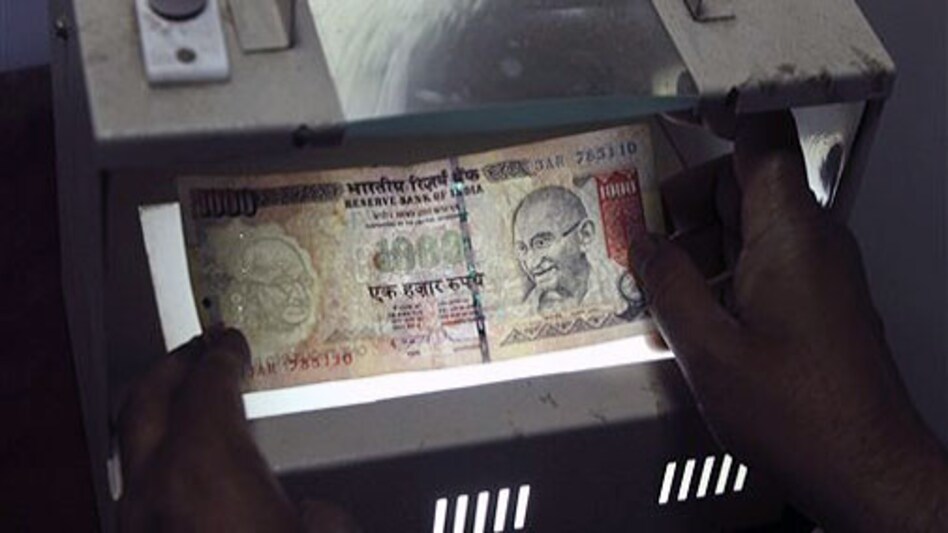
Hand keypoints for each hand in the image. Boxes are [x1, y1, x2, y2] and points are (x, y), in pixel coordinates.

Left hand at [118, 328, 302, 531]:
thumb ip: (319, 508)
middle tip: (198, 353)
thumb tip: (317, 513)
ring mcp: (134, 519)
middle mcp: (155, 490)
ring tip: (194, 411)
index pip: (205, 385)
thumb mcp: (316, 532)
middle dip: (173, 368)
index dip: (222, 355)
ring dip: (162, 420)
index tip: (231, 343)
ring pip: (135, 449)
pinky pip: (141, 488)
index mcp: (203, 469)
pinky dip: (163, 467)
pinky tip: (193, 482)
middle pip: (147, 401)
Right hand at [632, 112, 947, 531]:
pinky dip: (721, 273)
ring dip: (698, 244)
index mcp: (788, 233)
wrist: (866, 471)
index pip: (760, 139)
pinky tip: (688, 315)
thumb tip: (640, 243)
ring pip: (750, 227)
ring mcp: (817, 271)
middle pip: (742, 183)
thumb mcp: (709, 349)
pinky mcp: (817, 302)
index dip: (714, 118)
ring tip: (653, 287)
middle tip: (632, 236)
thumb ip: (669, 285)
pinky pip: (763, 263)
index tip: (663, 128)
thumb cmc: (794, 413)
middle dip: (682, 203)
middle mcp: (810, 239)